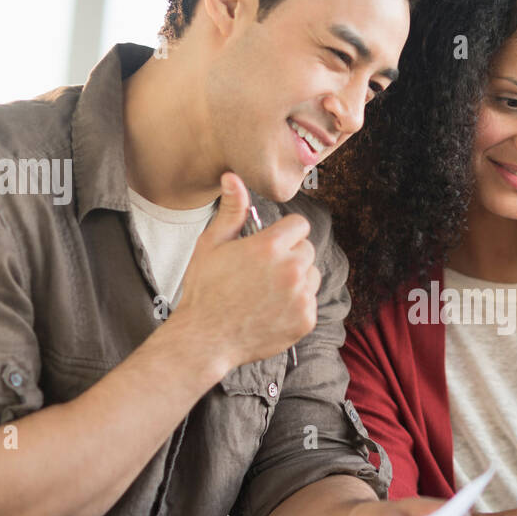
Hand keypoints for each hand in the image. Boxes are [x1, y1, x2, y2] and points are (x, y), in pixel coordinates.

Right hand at [172, 172, 319, 373]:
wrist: (205, 338)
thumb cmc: (205, 290)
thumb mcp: (211, 245)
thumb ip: (231, 210)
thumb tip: (233, 177)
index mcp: (270, 247)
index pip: (299, 225)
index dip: (284, 233)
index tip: (270, 245)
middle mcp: (291, 270)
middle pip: (307, 249)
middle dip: (290, 256)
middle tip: (263, 272)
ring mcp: (301, 297)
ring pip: (312, 275)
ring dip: (297, 279)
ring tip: (267, 291)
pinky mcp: (306, 319)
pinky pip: (310, 302)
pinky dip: (296, 305)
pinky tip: (271, 309)